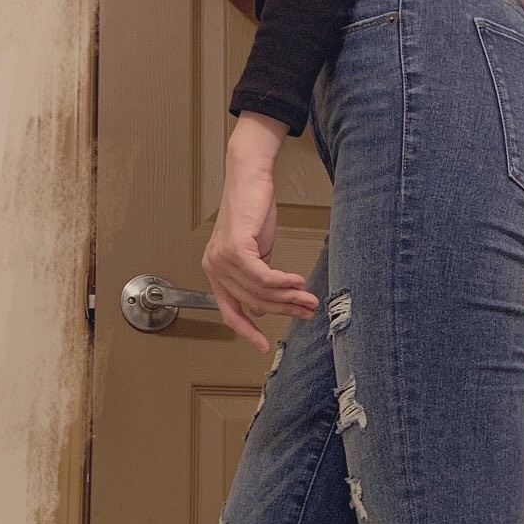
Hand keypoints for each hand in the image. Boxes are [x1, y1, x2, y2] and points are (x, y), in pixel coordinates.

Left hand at [202, 114, 319, 350]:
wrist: (250, 177)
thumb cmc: (253, 210)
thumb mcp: (256, 252)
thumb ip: (257, 279)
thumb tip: (261, 309)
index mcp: (216, 272)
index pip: (230, 311)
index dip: (247, 332)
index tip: (263, 346)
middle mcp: (214, 268)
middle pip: (253, 303)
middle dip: (284, 311)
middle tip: (308, 312)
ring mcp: (222, 259)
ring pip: (260, 292)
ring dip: (289, 298)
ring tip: (309, 299)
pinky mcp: (235, 247)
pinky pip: (262, 276)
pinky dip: (283, 283)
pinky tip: (298, 283)